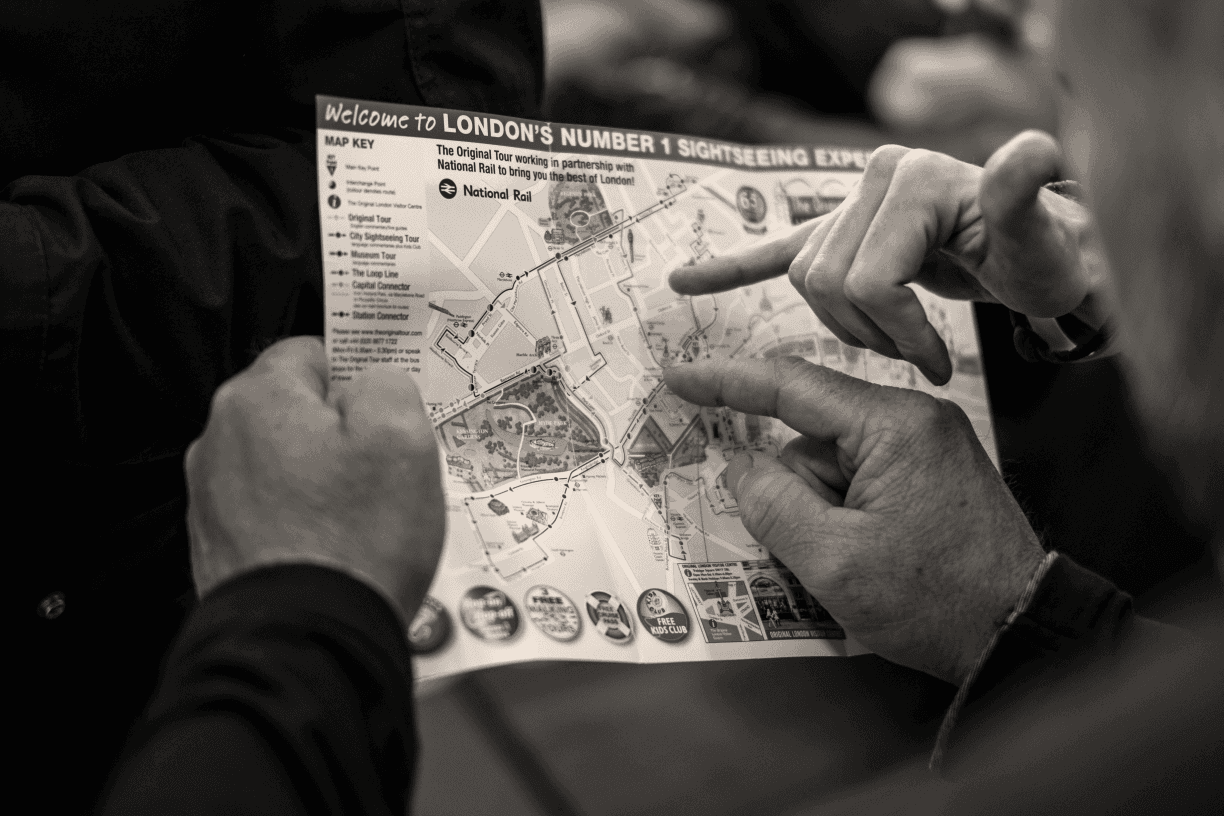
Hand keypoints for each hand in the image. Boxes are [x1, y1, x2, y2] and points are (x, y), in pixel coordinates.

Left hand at [185, 337, 444, 625]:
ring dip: (322, 482)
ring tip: (366, 521)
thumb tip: (371, 385)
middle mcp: (219, 441)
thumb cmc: (355, 539)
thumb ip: (387, 384)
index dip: (359, 377)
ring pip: (285, 466)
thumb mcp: (402, 436)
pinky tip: (337, 551)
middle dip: (342, 434)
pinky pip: (273, 515)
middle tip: (388, 472)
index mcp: (258, 399)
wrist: (308, 641)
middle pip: (296, 413)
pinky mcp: (217, 548)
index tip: (389, 410)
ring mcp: (211, 499)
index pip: (313, 353)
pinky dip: (304, 524)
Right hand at [663, 357, 1045, 684]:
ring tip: (865, 565)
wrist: (1021, 633)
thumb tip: (740, 466)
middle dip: (799, 496)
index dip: (725, 381)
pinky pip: (858, 481)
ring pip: (831, 467)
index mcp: (894, 425)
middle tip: (830, 553)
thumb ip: (772, 503)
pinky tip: (875, 558)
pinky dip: (846, 518)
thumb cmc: (938, 601)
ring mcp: (925, 446)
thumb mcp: (834, 560)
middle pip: (810, 441)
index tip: (678, 378)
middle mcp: (913, 420)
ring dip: (823, 515)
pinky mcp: (929, 473)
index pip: (791, 386)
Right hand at [669, 131, 1104, 383]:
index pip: (865, 278)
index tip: (934, 364)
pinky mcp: (843, 229)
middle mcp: (874, 177)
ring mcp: (853, 202)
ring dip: (848, 327)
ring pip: (808, 285)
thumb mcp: (1042, 241)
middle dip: (870, 333)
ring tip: (901, 340)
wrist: (1043, 258)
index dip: (896, 333)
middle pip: (827, 282)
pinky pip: (775, 252)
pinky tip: (684, 280)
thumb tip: (1032, 150)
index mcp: (909, 178)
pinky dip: (732, 268)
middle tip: (920, 355)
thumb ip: (1026, 197)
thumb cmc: (1045, 261)